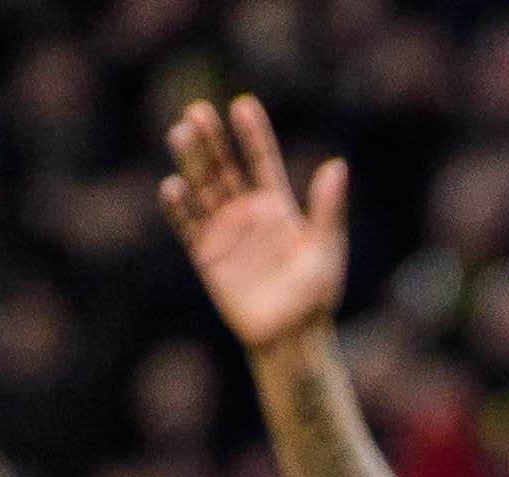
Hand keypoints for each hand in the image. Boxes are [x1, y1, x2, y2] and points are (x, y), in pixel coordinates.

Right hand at [159, 95, 348, 352]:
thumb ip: (328, 209)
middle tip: (197, 111)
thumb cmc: (315, 296)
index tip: (241, 105)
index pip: (261, 160)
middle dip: (212, 139)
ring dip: (191, 161)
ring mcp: (224, 232)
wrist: (290, 338)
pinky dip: (178, 208)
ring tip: (179, 133)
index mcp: (277, 205)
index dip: (252, 134)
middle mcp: (247, 212)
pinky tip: (172, 186)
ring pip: (202, 188)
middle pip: (224, 167)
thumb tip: (337, 166)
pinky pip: (188, 225)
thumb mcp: (326, 249)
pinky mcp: (206, 256)